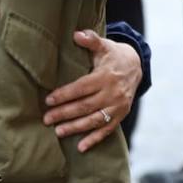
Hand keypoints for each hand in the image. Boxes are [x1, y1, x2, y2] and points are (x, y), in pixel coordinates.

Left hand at [42, 30, 140, 152]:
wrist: (136, 66)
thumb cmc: (112, 55)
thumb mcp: (103, 45)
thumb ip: (90, 39)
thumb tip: (77, 34)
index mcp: (105, 76)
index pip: (81, 88)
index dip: (64, 94)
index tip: (48, 100)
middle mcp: (113, 93)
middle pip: (85, 106)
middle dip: (64, 113)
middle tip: (46, 119)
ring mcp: (118, 106)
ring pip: (94, 120)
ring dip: (76, 128)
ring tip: (58, 132)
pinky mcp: (121, 115)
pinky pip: (107, 130)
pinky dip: (94, 139)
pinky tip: (81, 147)